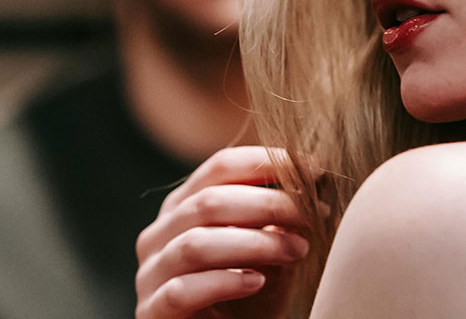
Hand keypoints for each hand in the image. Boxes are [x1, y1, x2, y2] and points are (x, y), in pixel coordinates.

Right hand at [136, 146, 311, 317]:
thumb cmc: (248, 293)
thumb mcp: (267, 247)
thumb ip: (278, 214)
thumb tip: (314, 175)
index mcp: (183, 206)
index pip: (220, 167)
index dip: (268, 162)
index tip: (314, 170)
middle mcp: (159, 233)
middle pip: (209, 201)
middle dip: (268, 203)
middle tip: (311, 216)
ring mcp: (151, 273)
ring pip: (195, 243)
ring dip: (255, 243)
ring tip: (297, 249)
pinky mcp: (152, 312)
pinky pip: (182, 290)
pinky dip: (224, 282)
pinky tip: (257, 282)